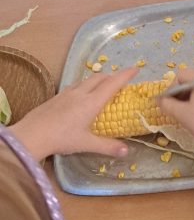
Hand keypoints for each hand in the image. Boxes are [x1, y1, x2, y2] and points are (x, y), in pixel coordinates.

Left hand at [13, 66, 138, 161]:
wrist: (32, 134)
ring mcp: (66, 93)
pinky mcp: (56, 97)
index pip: (112, 84)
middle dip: (111, 76)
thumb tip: (126, 151)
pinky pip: (74, 86)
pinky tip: (80, 95)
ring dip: (97, 80)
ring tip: (101, 87)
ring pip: (85, 80)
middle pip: (99, 77)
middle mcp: (80, 93)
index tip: (136, 69)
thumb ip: (107, 146)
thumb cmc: (61, 138)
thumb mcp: (86, 144)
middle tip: (119, 81)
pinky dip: (83, 86)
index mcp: (91, 102)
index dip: (125, 75)